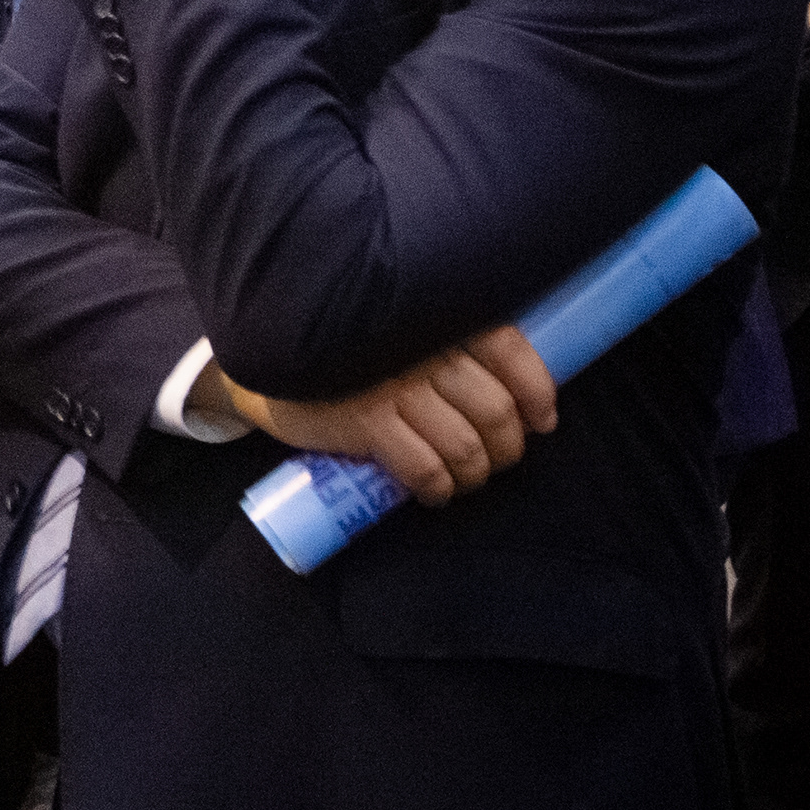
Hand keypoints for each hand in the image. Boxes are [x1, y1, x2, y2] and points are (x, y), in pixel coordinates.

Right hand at [208, 326, 556, 504]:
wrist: (267, 363)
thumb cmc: (346, 349)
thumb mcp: (400, 326)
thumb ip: (447, 339)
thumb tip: (511, 389)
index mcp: (441, 317)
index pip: (513, 353)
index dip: (537, 394)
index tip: (541, 421)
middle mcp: (425, 348)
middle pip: (496, 411)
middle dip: (506, 448)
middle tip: (497, 460)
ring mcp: (396, 386)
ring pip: (466, 446)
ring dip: (475, 475)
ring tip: (466, 480)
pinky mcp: (366, 422)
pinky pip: (424, 468)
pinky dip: (438, 488)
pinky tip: (435, 492)